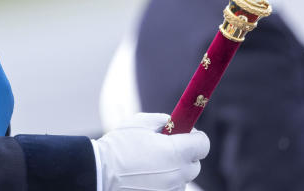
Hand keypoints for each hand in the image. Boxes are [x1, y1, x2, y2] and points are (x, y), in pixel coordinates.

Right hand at [92, 113, 208, 190]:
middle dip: (185, 155)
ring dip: (173, 170)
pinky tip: (146, 176)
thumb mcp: (139, 122)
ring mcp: (170, 190)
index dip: (196, 137)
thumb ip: (163, 120)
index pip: (203, 145)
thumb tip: (174, 123)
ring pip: (182, 179)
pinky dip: (164, 183)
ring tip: (150, 164)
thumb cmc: (118, 145)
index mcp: (176, 152)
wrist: (100, 172)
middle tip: (166, 148)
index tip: (185, 134)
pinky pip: (171, 188)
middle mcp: (177, 175)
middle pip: (195, 164)